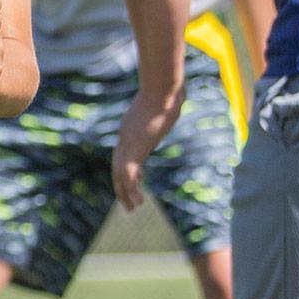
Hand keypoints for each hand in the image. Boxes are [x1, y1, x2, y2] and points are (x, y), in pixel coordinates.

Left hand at [112, 82, 183, 211]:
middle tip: (127, 202)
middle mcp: (125, 136)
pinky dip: (131, 189)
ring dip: (125, 193)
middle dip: (122, 184)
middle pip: (118, 165)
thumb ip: (168, 101)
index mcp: (130, 126)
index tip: (140, 178)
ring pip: (120, 173)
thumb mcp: (166, 97)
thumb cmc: (167, 89)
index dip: (128, 167)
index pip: (125, 152)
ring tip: (132, 209)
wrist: (162, 90)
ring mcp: (127, 143)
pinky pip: (128, 174)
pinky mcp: (133, 149)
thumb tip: (179, 93)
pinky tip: (138, 202)